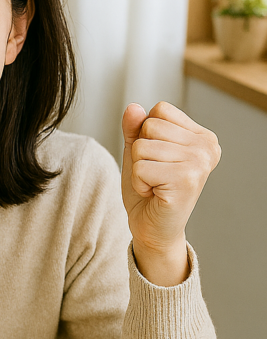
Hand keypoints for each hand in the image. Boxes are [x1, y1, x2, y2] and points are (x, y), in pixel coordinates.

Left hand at [121, 101, 220, 285]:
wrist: (153, 230)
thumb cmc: (148, 192)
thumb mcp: (138, 153)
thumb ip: (135, 129)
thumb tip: (133, 107)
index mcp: (201, 136)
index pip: (160, 110)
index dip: (146, 135)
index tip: (157, 160)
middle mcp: (206, 146)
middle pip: (150, 125)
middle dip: (141, 152)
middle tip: (154, 176)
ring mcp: (199, 163)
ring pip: (142, 146)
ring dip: (139, 170)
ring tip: (154, 185)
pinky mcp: (186, 180)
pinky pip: (141, 167)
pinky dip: (139, 183)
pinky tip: (153, 194)